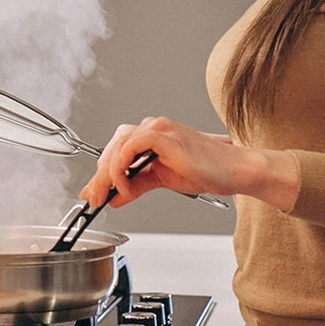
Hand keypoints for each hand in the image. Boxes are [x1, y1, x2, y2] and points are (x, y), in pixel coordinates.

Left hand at [80, 116, 300, 212]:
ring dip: (108, 174)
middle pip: (113, 146)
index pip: (115, 148)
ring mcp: (159, 129)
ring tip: (110, 195)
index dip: (100, 172)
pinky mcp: (165, 137)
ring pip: (118, 145)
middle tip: (93, 199)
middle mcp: (152, 126)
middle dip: (99, 176)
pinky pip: (132, 146)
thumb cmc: (205, 171)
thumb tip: (113, 197)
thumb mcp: (161, 179)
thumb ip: (136, 185)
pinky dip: (123, 167)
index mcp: (150, 133)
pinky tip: (126, 185)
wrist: (233, 171)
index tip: (91, 194)